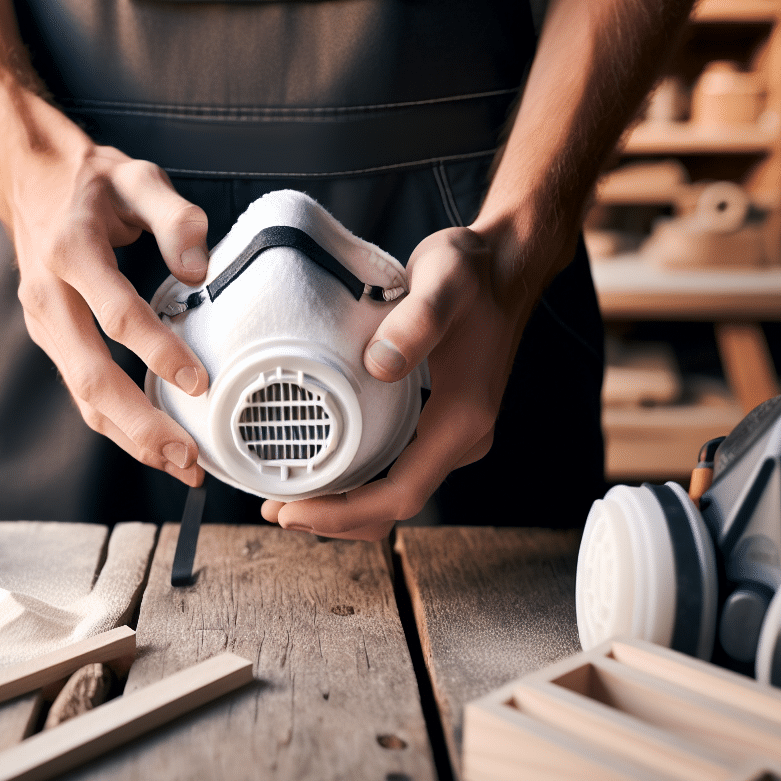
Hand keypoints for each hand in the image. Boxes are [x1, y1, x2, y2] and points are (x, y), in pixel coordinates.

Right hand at [2, 99, 210, 486]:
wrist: (28, 176)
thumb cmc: (90, 180)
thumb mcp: (139, 177)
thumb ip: (175, 217)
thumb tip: (198, 272)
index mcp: (71, 251)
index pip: (117, 315)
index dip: (159, 354)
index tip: (199, 383)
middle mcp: (48, 293)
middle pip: (90, 374)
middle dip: (140, 423)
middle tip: (187, 457)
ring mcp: (42, 319)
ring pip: (81, 393)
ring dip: (128, 434)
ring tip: (176, 464)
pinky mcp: (47, 334)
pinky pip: (79, 386)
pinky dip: (113, 420)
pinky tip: (148, 439)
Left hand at [260, 225, 532, 539]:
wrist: (505, 264)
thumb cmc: (473, 273)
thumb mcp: (444, 282)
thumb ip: (417, 322)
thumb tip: (378, 365)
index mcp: (463, 418)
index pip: (402, 494)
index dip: (345, 513)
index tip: (294, 512)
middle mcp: (461, 436)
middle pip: (394, 504)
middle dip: (335, 517)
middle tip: (275, 509)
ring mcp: (450, 431)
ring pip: (394, 490)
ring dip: (344, 502)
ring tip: (288, 497)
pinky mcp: (438, 419)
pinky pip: (396, 465)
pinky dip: (358, 477)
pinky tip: (323, 465)